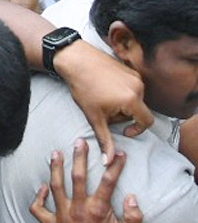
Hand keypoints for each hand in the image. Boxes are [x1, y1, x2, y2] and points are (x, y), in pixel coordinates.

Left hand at [30, 142, 141, 222]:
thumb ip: (134, 216)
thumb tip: (132, 197)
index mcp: (98, 209)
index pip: (108, 182)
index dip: (114, 166)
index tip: (119, 153)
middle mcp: (78, 209)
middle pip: (78, 177)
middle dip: (79, 157)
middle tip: (79, 141)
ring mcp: (62, 215)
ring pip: (56, 187)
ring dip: (55, 169)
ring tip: (55, 153)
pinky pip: (38, 209)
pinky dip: (38, 197)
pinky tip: (41, 187)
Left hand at [51, 42, 152, 163]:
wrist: (76, 60)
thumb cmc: (83, 88)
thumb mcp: (94, 117)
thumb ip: (105, 139)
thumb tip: (109, 161)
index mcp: (132, 100)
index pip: (147, 121)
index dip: (136, 130)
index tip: (123, 131)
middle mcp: (139, 87)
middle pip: (138, 111)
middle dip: (123, 116)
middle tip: (103, 112)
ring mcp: (135, 76)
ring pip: (134, 99)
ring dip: (121, 104)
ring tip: (102, 99)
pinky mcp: (130, 69)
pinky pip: (131, 87)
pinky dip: (121, 92)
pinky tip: (104, 89)